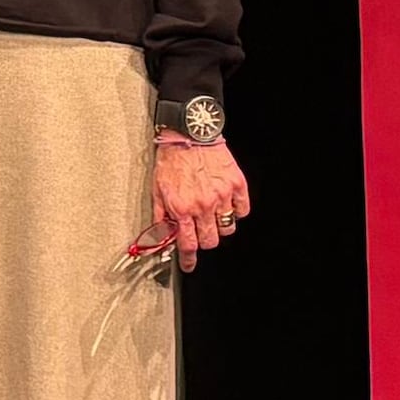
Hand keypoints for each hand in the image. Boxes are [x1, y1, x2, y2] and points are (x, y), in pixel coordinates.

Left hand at [145, 137, 250, 267]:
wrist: (188, 134)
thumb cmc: (171, 159)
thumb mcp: (157, 190)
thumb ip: (160, 217)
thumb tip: (160, 237)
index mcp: (181, 208)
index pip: (187, 245)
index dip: (188, 260)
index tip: (189, 265)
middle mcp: (203, 206)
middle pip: (210, 241)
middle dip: (204, 242)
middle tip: (200, 234)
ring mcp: (222, 196)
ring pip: (227, 229)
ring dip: (219, 226)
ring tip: (212, 215)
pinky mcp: (237, 185)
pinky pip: (242, 210)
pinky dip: (236, 211)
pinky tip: (227, 204)